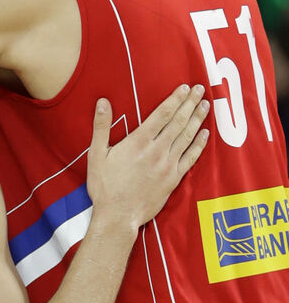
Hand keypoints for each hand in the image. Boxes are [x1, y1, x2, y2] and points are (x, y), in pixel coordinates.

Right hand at [87, 84, 209, 232]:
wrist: (118, 215)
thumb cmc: (104, 186)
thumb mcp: (95, 154)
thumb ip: (101, 127)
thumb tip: (103, 102)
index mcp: (138, 142)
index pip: (162, 114)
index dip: (175, 99)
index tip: (185, 87)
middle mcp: (157, 150)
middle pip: (178, 122)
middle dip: (190, 104)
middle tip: (201, 90)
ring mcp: (168, 165)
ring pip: (187, 137)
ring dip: (198, 119)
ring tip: (206, 105)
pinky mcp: (174, 179)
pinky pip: (191, 158)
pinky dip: (199, 144)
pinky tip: (205, 134)